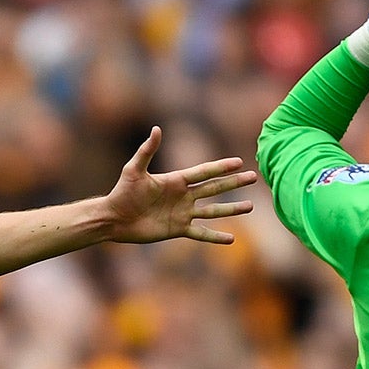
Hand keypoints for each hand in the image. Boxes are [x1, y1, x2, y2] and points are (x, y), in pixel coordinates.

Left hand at [103, 128, 256, 245]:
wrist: (115, 218)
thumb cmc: (122, 192)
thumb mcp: (134, 169)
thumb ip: (146, 151)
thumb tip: (156, 129)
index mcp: (176, 180)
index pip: (204, 172)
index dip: (221, 167)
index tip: (239, 162)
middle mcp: (183, 196)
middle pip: (215, 188)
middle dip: (234, 183)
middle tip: (253, 177)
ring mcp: (183, 213)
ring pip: (213, 210)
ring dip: (231, 209)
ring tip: (250, 207)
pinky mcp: (178, 229)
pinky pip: (201, 233)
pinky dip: (215, 236)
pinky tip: (231, 239)